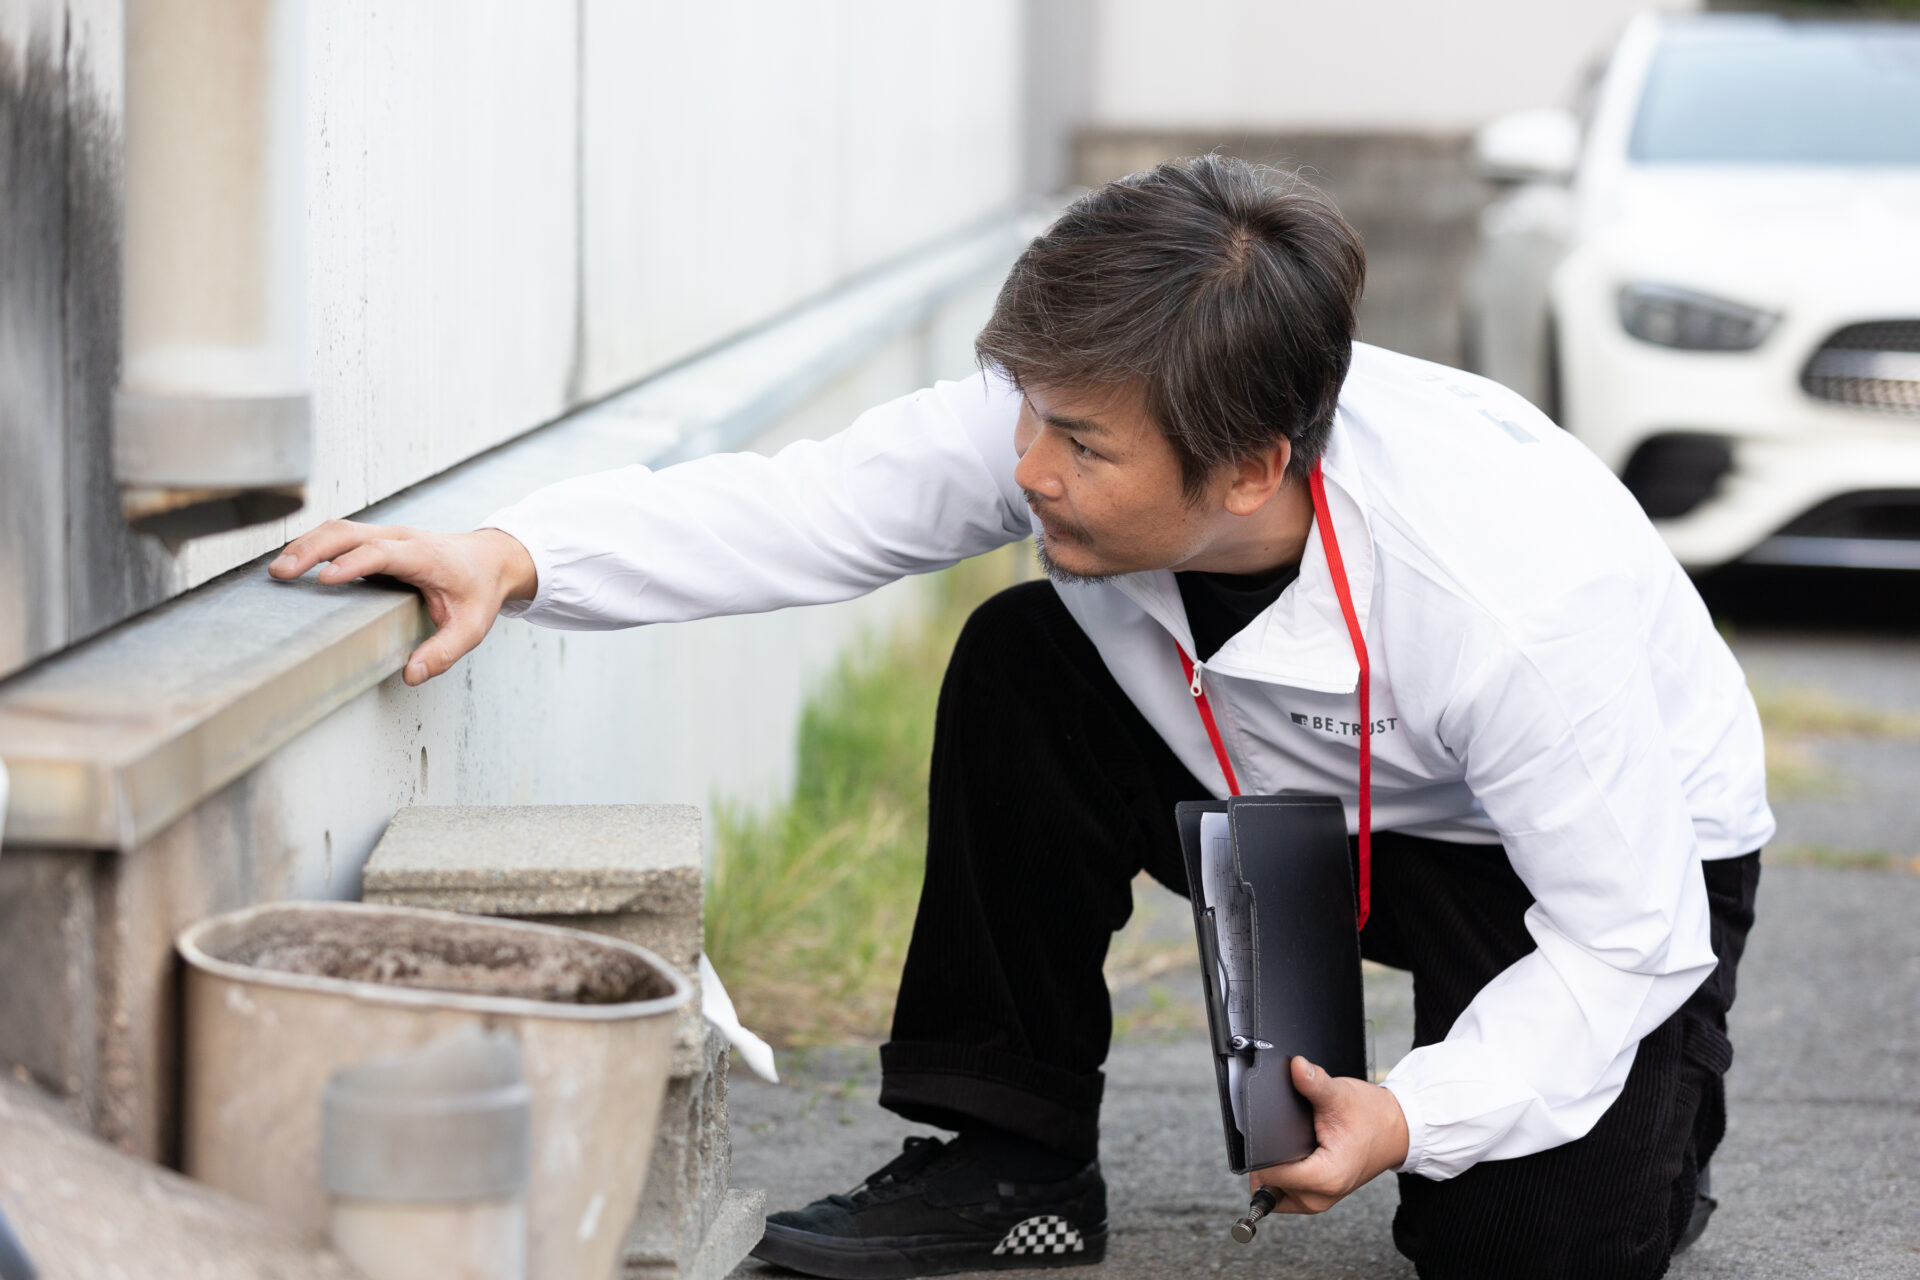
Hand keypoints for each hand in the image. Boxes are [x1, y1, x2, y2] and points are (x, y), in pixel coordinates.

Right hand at [269, 520, 537, 685]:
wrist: (490, 559)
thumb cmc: (478, 591)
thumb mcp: (471, 628)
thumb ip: (443, 652)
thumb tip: (411, 675)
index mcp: (423, 556)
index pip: (381, 553)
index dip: (353, 564)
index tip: (325, 580)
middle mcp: (401, 538)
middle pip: (349, 533)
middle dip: (312, 549)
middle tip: (281, 573)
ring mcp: (387, 534)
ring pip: (339, 529)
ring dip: (306, 545)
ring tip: (277, 570)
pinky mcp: (377, 539)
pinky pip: (340, 534)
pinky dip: (313, 544)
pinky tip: (293, 563)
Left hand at [1250, 1056, 1409, 1214]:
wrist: (1395, 1131)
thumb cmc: (1372, 1117)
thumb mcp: (1340, 1095)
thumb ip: (1314, 1082)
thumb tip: (1296, 1066)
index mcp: (1326, 1177)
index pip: (1270, 1173)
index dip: (1262, 1149)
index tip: (1267, 1130)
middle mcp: (1319, 1197)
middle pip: (1267, 1181)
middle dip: (1268, 1156)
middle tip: (1284, 1132)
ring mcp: (1316, 1201)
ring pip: (1271, 1189)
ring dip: (1274, 1166)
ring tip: (1291, 1141)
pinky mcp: (1315, 1197)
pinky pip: (1282, 1190)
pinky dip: (1281, 1173)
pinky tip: (1292, 1153)